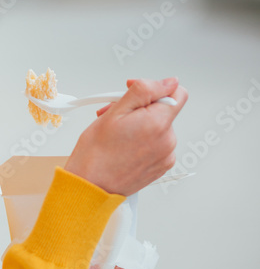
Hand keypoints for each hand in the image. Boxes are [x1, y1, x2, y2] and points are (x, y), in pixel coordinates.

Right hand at [65, 76, 188, 195]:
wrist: (91, 186)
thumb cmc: (96, 153)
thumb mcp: (115, 111)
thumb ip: (145, 91)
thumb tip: (169, 82)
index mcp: (158, 124)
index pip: (178, 93)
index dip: (156, 88)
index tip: (138, 93)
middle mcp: (168, 141)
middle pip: (163, 110)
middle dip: (140, 108)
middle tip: (115, 114)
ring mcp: (166, 156)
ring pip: (158, 127)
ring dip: (140, 124)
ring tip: (117, 133)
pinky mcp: (161, 166)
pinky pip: (157, 143)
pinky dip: (143, 140)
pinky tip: (124, 145)